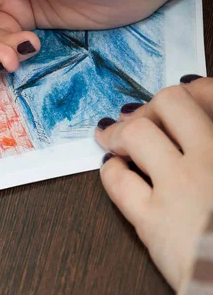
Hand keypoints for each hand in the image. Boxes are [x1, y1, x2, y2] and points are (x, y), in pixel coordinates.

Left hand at [95, 76, 212, 291]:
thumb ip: (209, 141)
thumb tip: (190, 112)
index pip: (207, 93)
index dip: (192, 89)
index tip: (184, 95)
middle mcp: (210, 159)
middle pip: (171, 102)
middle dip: (153, 106)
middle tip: (144, 116)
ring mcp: (181, 189)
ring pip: (138, 133)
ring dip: (122, 131)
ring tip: (115, 137)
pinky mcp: (154, 223)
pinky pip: (118, 180)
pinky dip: (110, 169)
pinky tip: (114, 168)